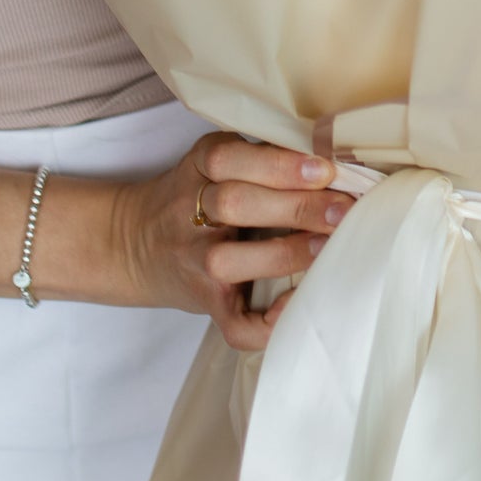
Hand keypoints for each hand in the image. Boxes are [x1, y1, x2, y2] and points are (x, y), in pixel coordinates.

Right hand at [110, 132, 353, 348]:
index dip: (279, 164)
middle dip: (295, 206)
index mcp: (198, 169)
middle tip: (344, 208)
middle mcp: (190, 215)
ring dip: (283, 253)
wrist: (137, 243)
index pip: (229, 159)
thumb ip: (260, 156)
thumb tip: (334, 163)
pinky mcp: (207, 303)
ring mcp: (196, 262)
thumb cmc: (198, 197)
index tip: (325, 169)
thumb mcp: (215, 162)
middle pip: (234, 205)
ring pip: (227, 262)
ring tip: (326, 245)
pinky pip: (233, 323)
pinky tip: (294, 304)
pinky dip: (266, 322)